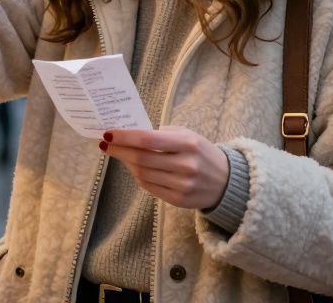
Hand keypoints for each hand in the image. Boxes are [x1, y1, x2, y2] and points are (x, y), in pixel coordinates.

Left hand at [100, 127, 229, 209]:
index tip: (108, 134)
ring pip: (142, 174)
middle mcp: (185, 165)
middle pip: (141, 158)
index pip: (148, 140)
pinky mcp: (178, 200)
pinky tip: (135, 168)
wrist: (226, 182)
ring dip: (127, 163)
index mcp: (188, 144)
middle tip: (106, 144)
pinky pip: (149, 187)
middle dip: (119, 150)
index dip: (125, 137)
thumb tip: (131, 134)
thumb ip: (162, 134)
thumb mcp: (189, 136)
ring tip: (121, 154)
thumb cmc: (202, 153)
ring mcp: (181, 185)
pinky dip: (139, 177)